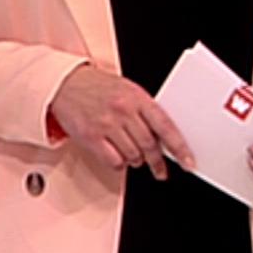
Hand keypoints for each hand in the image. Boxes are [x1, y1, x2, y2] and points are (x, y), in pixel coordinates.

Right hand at [49, 65, 195, 179]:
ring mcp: (106, 124)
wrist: (64, 83)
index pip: (166, 127)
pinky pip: (113, 161)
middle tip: (160, 169)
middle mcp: (123, 110)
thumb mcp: (127, 90)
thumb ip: (144, 110)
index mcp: (137, 97)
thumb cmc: (96, 86)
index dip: (180, 148)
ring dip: (136, 161)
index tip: (188, 162)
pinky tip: (116, 156)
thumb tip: (162, 137)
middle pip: (149, 145)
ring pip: (133, 155)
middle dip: (157, 161)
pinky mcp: (90, 136)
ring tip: (132, 155)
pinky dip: (118, 163)